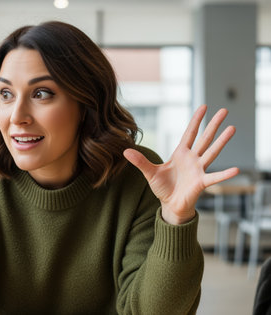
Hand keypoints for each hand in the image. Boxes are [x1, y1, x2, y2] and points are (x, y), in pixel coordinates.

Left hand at [123, 105, 238, 224]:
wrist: (170, 205)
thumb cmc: (163, 188)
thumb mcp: (150, 173)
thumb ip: (140, 161)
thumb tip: (125, 151)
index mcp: (180, 154)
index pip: (190, 133)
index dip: (196, 120)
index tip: (204, 106)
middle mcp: (192, 159)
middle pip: (205, 138)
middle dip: (213, 125)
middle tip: (224, 110)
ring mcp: (198, 170)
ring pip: (212, 152)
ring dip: (222, 141)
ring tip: (232, 128)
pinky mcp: (201, 183)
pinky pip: (214, 177)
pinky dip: (225, 174)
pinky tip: (236, 170)